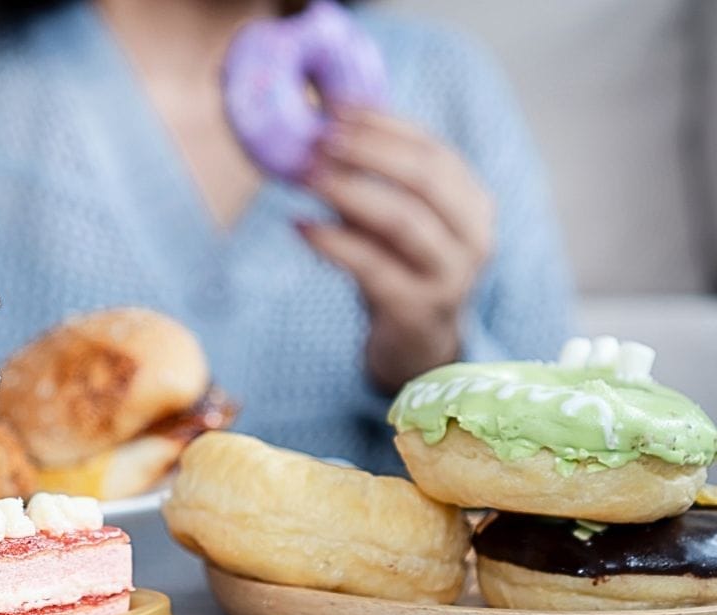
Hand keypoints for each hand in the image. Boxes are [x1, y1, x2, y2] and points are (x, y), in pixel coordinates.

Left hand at [297, 107, 494, 393]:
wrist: (417, 347)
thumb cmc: (400, 269)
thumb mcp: (395, 219)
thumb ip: (373, 179)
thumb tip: (320, 123)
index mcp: (472, 202)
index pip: (434, 149)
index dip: (385, 125)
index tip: (336, 108)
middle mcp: (473, 236)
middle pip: (425, 177)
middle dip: (368, 150)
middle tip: (317, 138)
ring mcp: (449, 275)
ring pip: (402, 220)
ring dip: (349, 191)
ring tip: (305, 175)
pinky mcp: (417, 309)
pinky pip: (373, 268)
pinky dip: (334, 243)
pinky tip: (301, 227)